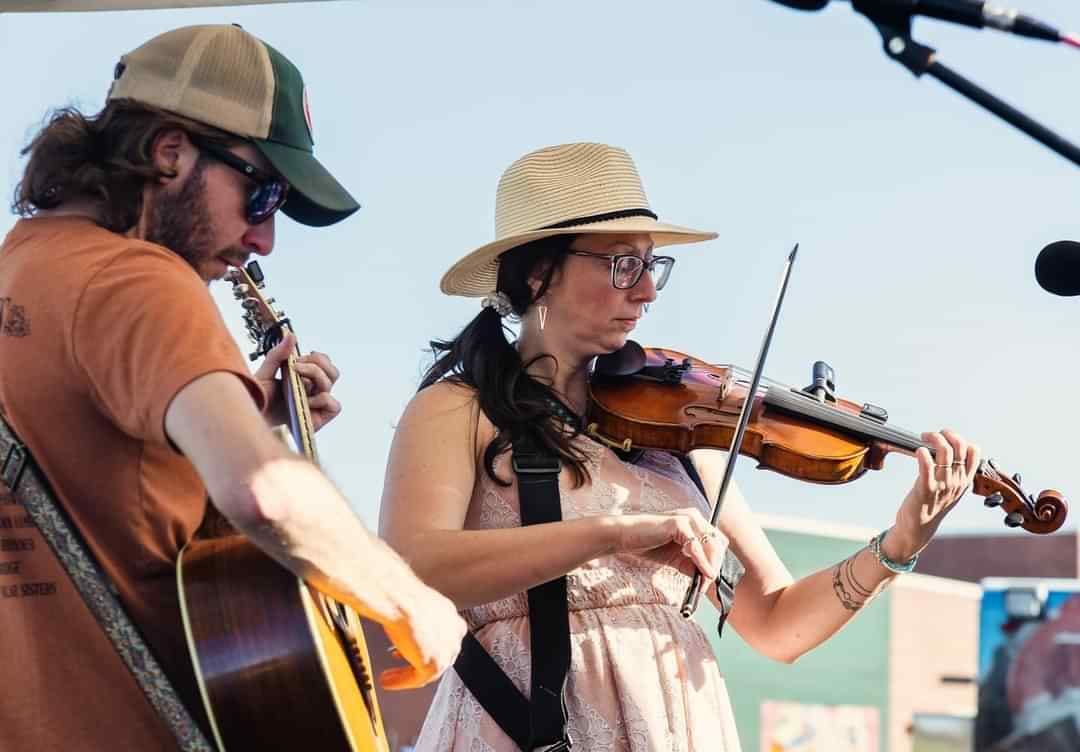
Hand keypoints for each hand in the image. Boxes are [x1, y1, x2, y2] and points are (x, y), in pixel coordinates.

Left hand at [254, 332, 341, 431]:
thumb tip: (291, 335)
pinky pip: (334, 405)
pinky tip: (306, 400)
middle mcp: (312, 392)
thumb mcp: (264, 373)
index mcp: (304, 380)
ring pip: (331, 384)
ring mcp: (316, 406)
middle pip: (332, 372)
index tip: (297, 360)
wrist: (250, 420)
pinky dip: (323, 398)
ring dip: (316, 376)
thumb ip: (277, 355)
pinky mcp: (318, 420)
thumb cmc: (257, 401)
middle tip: (297, 366)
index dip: (316, 358)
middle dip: (318, 363)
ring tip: (297, 380)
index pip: (324, 364)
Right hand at [376, 579, 466, 690]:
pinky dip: (401, 681)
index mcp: (449, 615)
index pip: (443, 635)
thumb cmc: (404, 596)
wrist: (401, 600)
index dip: (425, 642)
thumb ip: (413, 615)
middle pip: (437, 653)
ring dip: (407, 674)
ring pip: (427, 669)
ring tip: (390, 677)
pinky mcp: (435, 665)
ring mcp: (446, 650)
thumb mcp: (413, 603)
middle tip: (400, 661)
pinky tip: (388, 681)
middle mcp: (453, 633)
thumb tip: (400, 617)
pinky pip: (416, 679)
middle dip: (418, 658)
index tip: (410, 645)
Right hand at [611, 507, 727, 579]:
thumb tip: (707, 578)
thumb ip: (692, 564)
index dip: (716, 563)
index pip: (717, 543)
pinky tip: (701, 575)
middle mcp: (695, 517)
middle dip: (715, 566)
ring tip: (702, 583)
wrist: (625, 537)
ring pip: (711, 545)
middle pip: (718, 544)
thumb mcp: (676, 558)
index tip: (707, 581)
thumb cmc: (648, 545)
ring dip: (709, 567)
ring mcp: (688, 518)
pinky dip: (701, 562)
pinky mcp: (678, 522)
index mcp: (696, 523)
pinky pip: (696, 546)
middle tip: (704, 585)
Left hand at [888, 429, 980, 559]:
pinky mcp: (925, 489)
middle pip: (959, 447)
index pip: (975, 452)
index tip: (946, 437)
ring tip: (922, 438)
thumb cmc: (932, 504)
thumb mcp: (950, 487)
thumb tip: (948, 447)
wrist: (918, 528)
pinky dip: (922, 454)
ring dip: (933, 439)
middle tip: (931, 435)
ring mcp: (943, 485)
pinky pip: (927, 466)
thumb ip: (954, 471)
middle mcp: (957, 481)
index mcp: (965, 480)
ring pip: (945, 452)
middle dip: (945, 434)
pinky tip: (918, 451)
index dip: (961, 439)